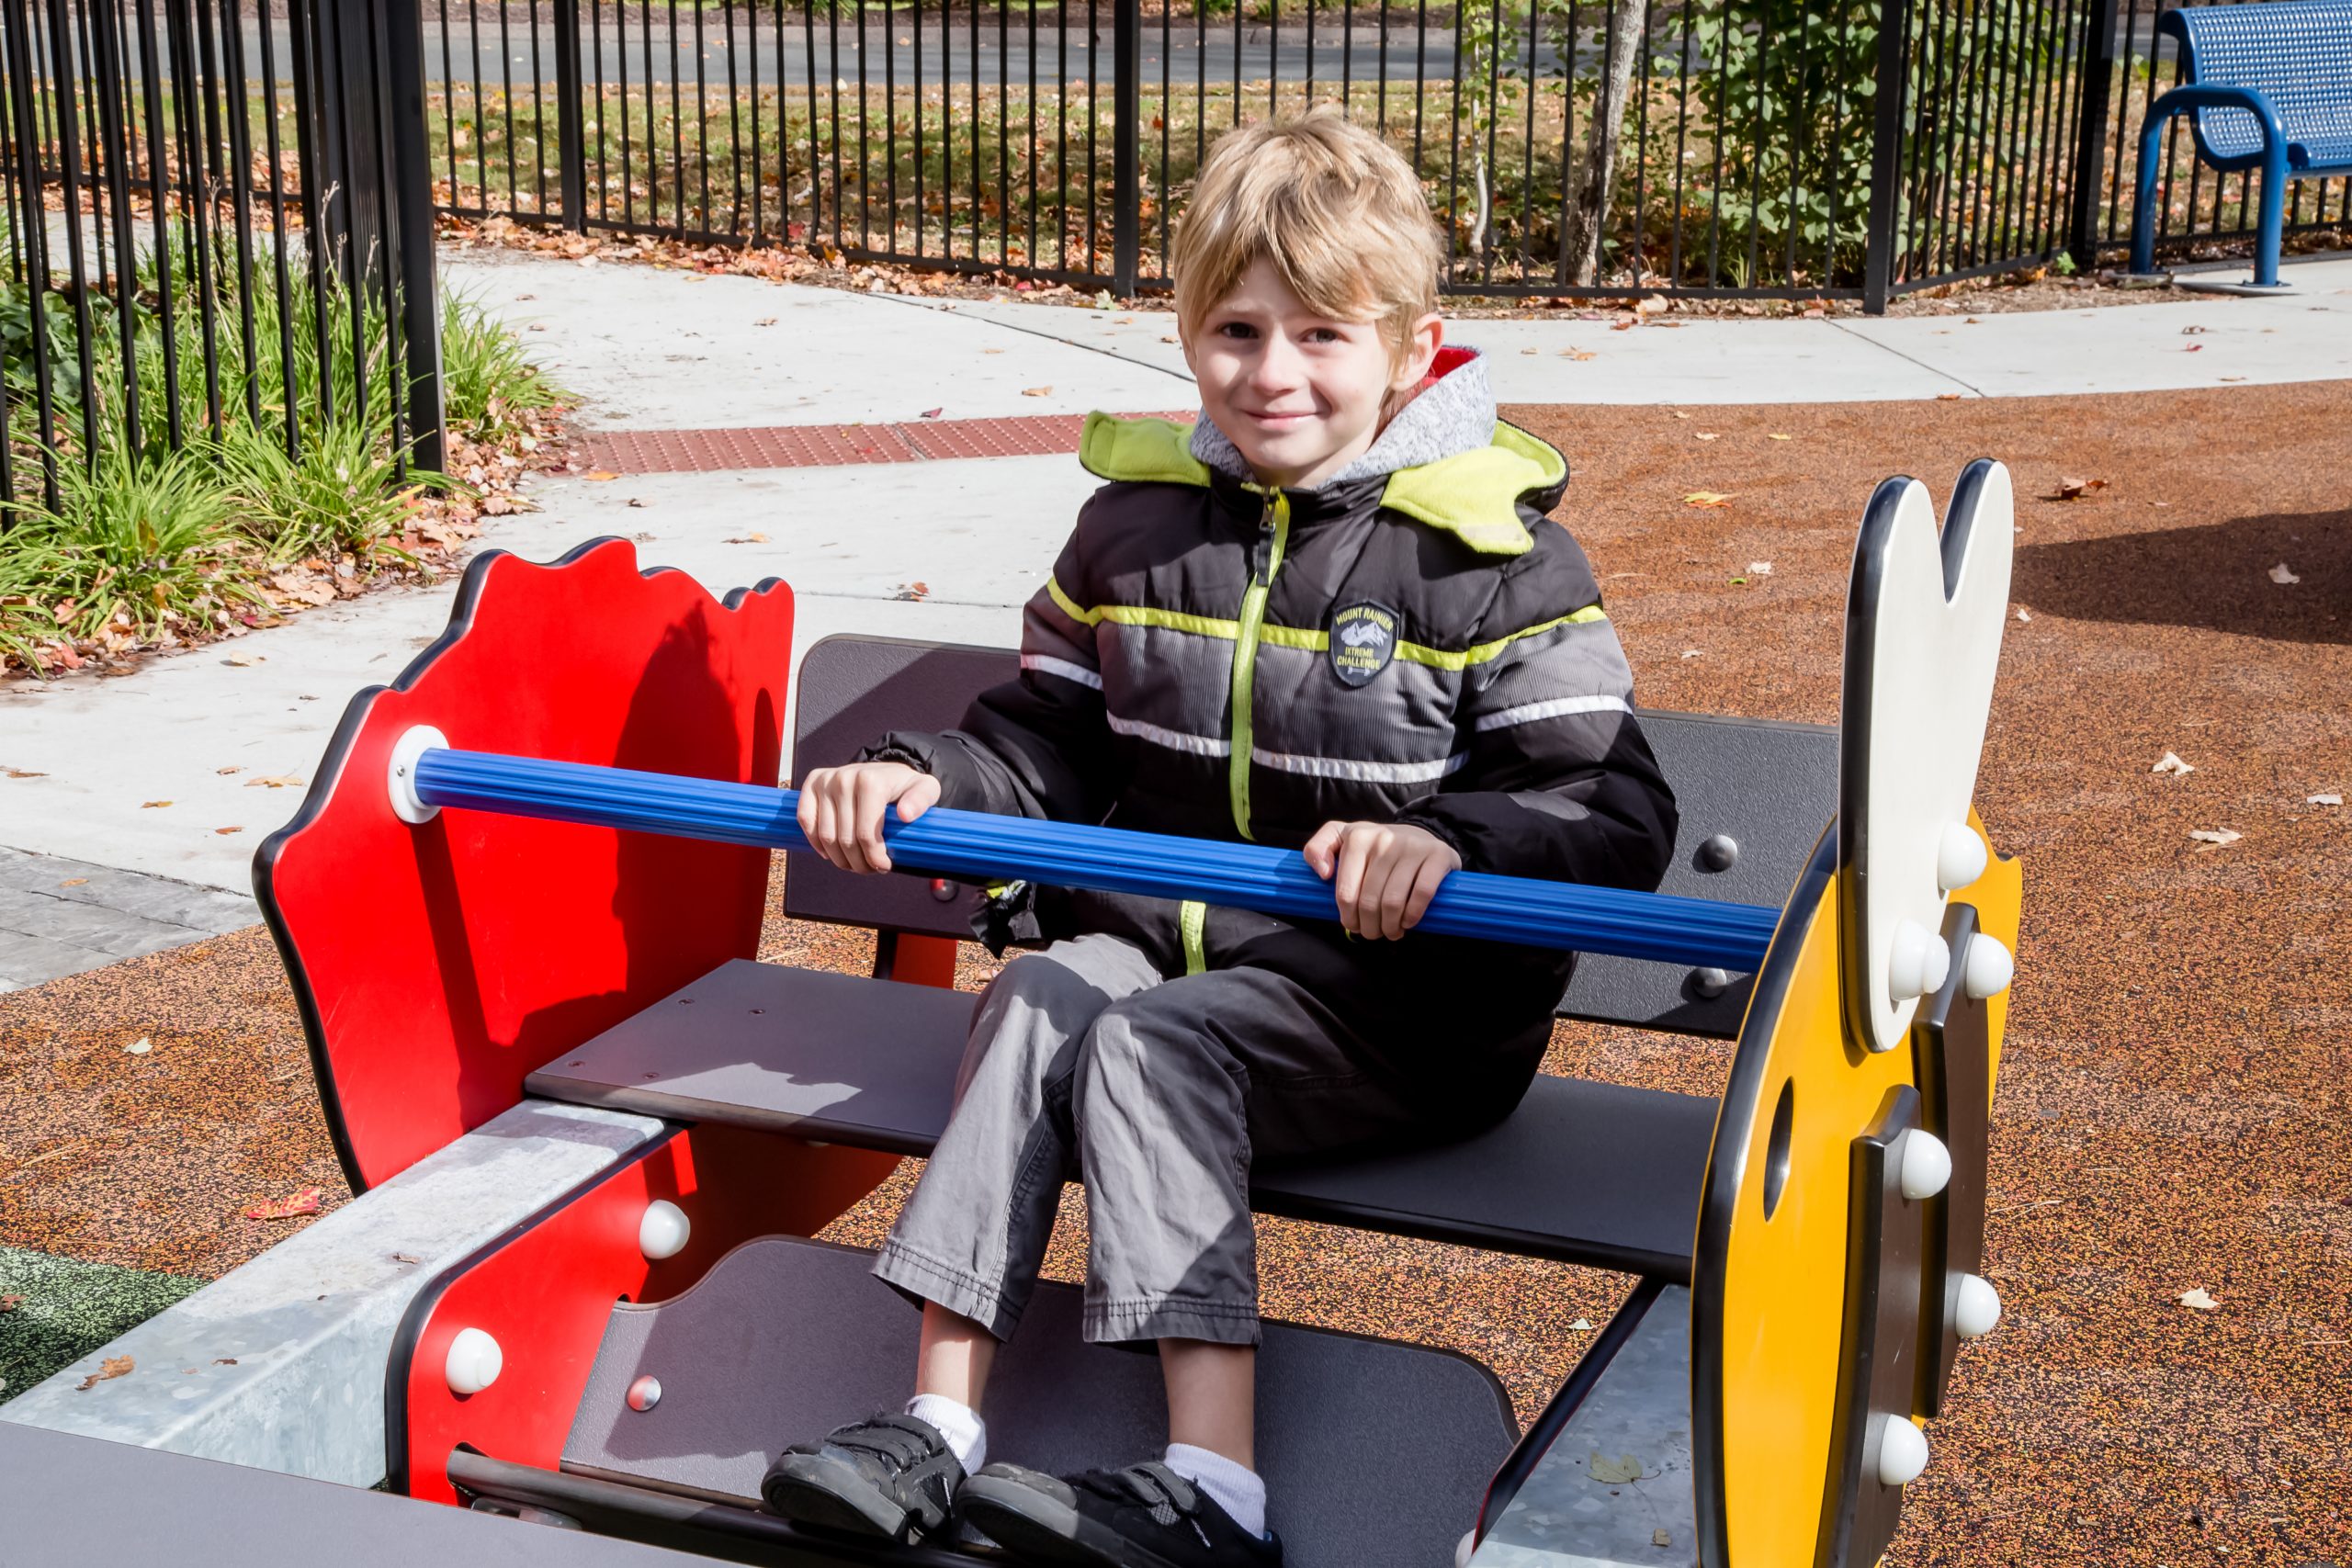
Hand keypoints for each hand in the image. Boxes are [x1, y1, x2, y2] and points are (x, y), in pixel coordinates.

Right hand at [794, 762, 940, 873]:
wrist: (884, 769)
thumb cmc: (904, 785)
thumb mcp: (925, 789)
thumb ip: (921, 801)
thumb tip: (906, 815)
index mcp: (871, 781)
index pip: (866, 834)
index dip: (874, 857)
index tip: (884, 867)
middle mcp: (844, 778)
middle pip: (845, 839)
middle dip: (858, 862)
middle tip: (869, 869)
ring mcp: (826, 781)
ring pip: (825, 836)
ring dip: (839, 858)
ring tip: (854, 863)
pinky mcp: (812, 784)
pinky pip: (806, 820)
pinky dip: (816, 842)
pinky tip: (830, 852)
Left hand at [1301, 821, 1460, 940]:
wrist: (1420, 835)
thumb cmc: (1376, 846)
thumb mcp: (1342, 838)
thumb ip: (1317, 848)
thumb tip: (1323, 874)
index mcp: (1358, 837)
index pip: (1346, 892)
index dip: (1349, 918)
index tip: (1353, 925)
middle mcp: (1384, 839)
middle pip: (1370, 901)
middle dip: (1370, 927)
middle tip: (1373, 933)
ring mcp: (1412, 846)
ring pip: (1394, 901)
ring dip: (1391, 926)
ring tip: (1391, 931)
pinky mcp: (1438, 855)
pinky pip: (1422, 894)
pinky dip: (1413, 915)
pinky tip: (1408, 921)